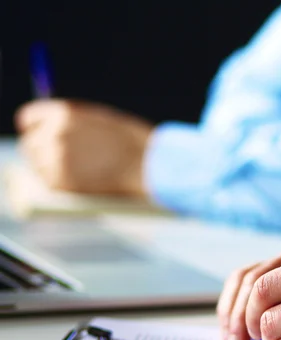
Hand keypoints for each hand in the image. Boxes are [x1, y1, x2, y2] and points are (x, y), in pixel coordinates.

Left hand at [15, 99, 153, 194]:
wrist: (150, 167)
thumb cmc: (134, 144)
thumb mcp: (102, 121)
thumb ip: (74, 123)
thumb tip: (53, 130)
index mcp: (65, 113)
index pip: (29, 118)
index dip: (34, 128)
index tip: (39, 136)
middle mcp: (55, 133)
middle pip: (30, 144)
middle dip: (43, 151)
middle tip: (62, 160)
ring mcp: (56, 159)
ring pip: (39, 165)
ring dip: (51, 168)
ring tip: (80, 171)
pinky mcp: (62, 183)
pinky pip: (50, 183)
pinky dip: (61, 183)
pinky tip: (82, 180)